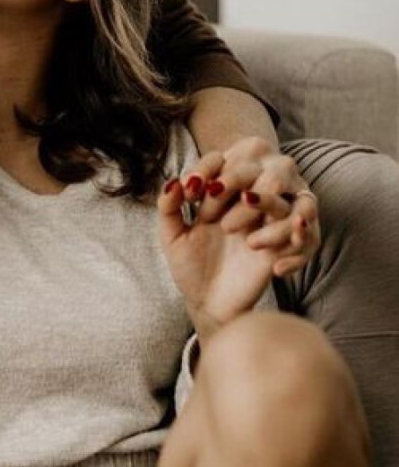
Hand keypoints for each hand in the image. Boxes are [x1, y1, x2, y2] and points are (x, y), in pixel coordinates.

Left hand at [158, 178, 283, 343]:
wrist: (209, 305)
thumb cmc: (189, 268)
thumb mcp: (172, 237)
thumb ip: (168, 208)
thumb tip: (173, 182)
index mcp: (217, 196)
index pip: (220, 163)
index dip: (207, 169)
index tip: (191, 192)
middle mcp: (244, 204)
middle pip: (253, 173)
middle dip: (232, 182)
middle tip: (209, 214)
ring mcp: (265, 224)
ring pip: (280, 198)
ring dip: (263, 202)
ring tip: (230, 229)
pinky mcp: (282, 247)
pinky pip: (298, 231)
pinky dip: (288, 233)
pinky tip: (254, 245)